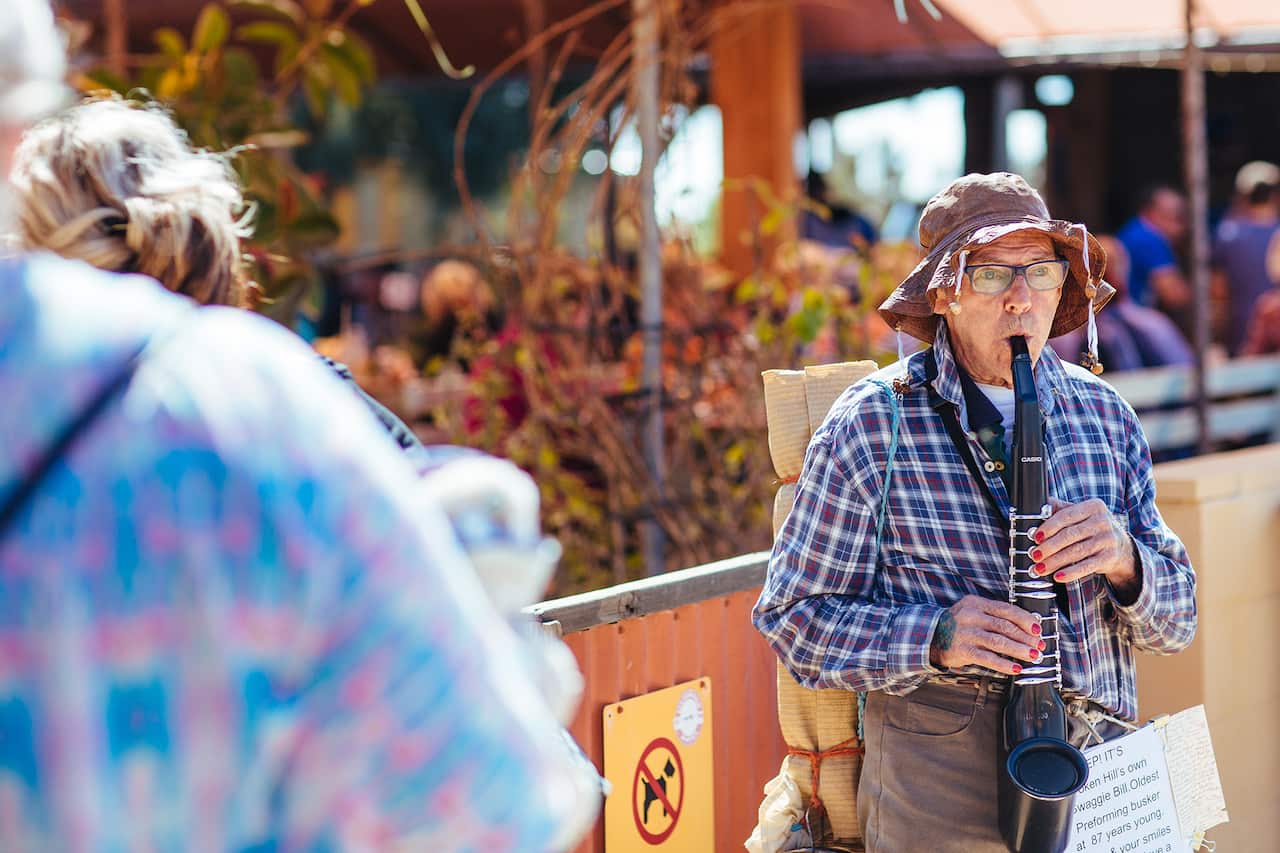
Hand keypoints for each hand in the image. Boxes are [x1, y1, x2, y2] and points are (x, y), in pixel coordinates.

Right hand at [929, 595, 1044, 674]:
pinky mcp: (962, 650)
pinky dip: (1004, 664)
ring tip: (1033, 656)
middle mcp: (970, 616)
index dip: (1025, 619)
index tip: (1038, 629)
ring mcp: (966, 633)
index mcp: (976, 603)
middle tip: (1039, 646)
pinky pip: (988, 658)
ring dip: (1019, 650)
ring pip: (999, 641)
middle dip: (1026, 637)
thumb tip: (1028, 627)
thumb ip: (995, 616)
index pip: (1006, 609)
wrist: (930, 637)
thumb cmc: (958, 626)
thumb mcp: (974, 613)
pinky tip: (1015, 668)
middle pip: (1005, 626)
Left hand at [1030, 497, 1139, 597]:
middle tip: (1034, 555)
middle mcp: (1102, 521)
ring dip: (1055, 561)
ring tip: (1040, 568)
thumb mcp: (1080, 514)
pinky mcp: (1110, 557)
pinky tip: (1058, 576)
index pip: (1066, 516)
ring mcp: (1108, 540)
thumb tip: (1038, 507)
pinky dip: (1071, 572)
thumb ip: (1060, 509)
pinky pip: (1087, 566)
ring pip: (1076, 552)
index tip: (1035, 537)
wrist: (1121, 546)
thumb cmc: (1092, 528)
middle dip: (1049, 547)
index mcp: (1093, 506)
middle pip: (1069, 535)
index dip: (1048, 527)